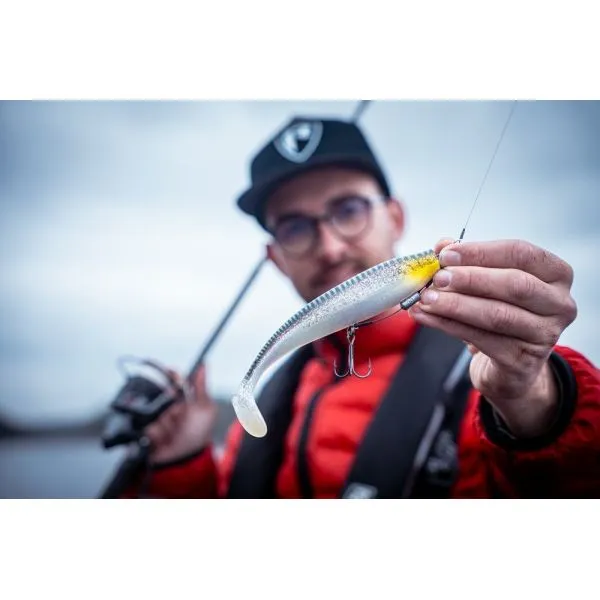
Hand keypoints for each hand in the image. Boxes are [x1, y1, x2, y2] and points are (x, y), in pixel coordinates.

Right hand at [145, 365, 217, 464]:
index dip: (172, 375)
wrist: (183, 460)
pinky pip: (147, 427)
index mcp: (186, 401)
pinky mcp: (147, 432)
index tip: (169, 371)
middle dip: (173, 409)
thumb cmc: (198, 435)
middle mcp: (171, 408)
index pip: (175, 381)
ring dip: (166, 424)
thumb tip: (202, 365)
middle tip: (181, 420)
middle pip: (163, 396)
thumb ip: (201, 387)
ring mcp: (158, 420)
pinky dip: (157, 434)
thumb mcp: (205, 409)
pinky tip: (164, 441)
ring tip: (173, 435)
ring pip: (155, 412)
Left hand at [409, 238, 577, 436]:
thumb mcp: (487, 283)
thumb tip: (442, 244)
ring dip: (455, 304)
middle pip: (515, 284)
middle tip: (437, 277)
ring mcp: (545, 335)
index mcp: (556, 275)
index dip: (481, 252)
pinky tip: (426, 317)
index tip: (446, 254)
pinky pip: (481, 339)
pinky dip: (447, 325)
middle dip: (470, 279)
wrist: (509, 366)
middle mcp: (559, 304)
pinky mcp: (523, 361)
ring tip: (426, 298)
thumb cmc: (500, 312)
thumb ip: (468, 261)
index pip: (522, 254)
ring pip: (497, 315)